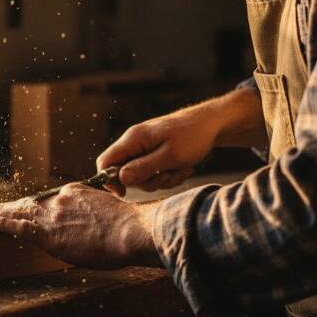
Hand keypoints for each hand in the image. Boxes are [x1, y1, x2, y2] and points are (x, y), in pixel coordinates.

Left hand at [0, 185, 160, 268]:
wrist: (130, 230)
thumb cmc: (131, 228)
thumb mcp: (113, 213)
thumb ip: (98, 216)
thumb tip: (98, 227)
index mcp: (77, 193)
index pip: (51, 201)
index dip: (38, 207)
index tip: (29, 208)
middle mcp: (61, 199)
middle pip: (31, 203)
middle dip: (11, 206)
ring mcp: (52, 214)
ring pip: (19, 212)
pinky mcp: (47, 231)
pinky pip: (17, 224)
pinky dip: (0, 220)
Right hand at [97, 102, 223, 195]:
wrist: (211, 124)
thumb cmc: (192, 136)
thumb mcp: (170, 156)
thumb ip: (144, 167)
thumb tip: (120, 179)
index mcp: (133, 139)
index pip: (105, 161)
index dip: (109, 180)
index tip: (124, 193)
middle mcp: (134, 143)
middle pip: (125, 173)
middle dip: (147, 181)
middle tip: (168, 175)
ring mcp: (144, 148)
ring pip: (142, 176)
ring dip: (162, 179)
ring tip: (180, 168)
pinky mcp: (154, 154)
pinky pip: (154, 173)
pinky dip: (168, 175)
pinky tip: (183, 167)